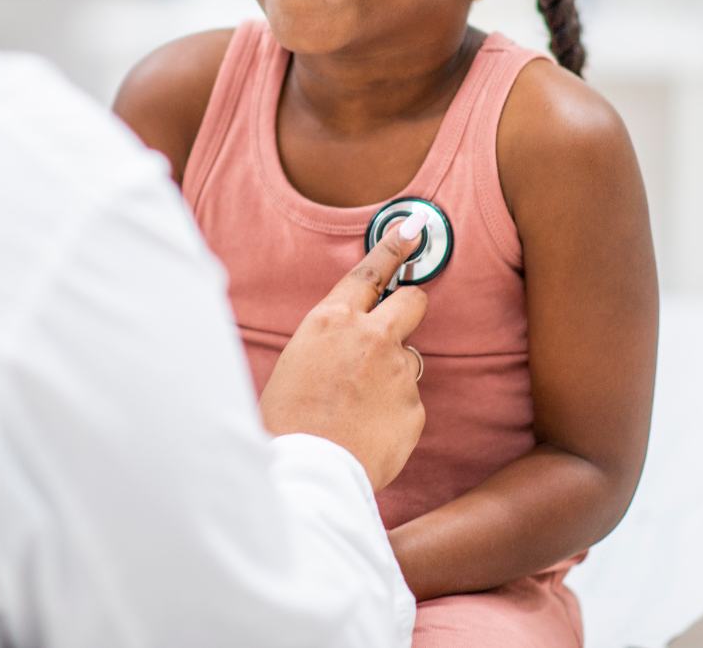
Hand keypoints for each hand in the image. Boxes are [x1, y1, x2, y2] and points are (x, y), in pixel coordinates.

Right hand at [260, 216, 429, 490]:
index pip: (370, 270)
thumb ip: (331, 341)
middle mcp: (372, 337)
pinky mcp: (416, 407)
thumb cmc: (286, 420)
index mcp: (332, 320)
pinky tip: (368, 431)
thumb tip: (350, 341)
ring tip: (359, 407)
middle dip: (409, 307)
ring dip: (392, 374)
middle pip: (413, 300)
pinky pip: (409, 401)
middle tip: (395, 327)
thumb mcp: (296, 361)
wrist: (305, 472)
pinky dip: (394, 413)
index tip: (413, 231)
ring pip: (409, 359)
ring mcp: (399, 371)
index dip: (394, 247)